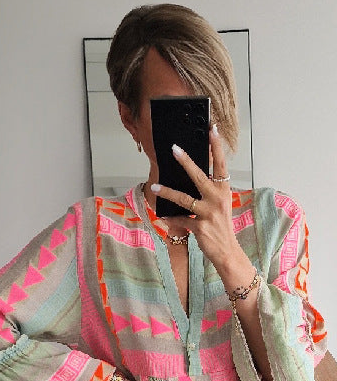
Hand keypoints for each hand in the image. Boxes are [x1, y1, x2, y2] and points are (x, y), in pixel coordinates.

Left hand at [150, 126, 244, 271]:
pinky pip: (180, 220)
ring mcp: (209, 214)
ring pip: (184, 199)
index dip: (217, 146)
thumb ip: (208, 192)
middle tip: (175, 149)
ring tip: (154, 187)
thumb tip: (191, 179)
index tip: (212, 129)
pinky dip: (170, 219)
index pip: (221, 164)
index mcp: (224, 191)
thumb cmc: (221, 226)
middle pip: (200, 176)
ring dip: (168, 193)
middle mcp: (217, 199)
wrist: (227, 251)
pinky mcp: (199, 227)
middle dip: (186, 161)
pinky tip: (162, 216)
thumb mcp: (219, 205)